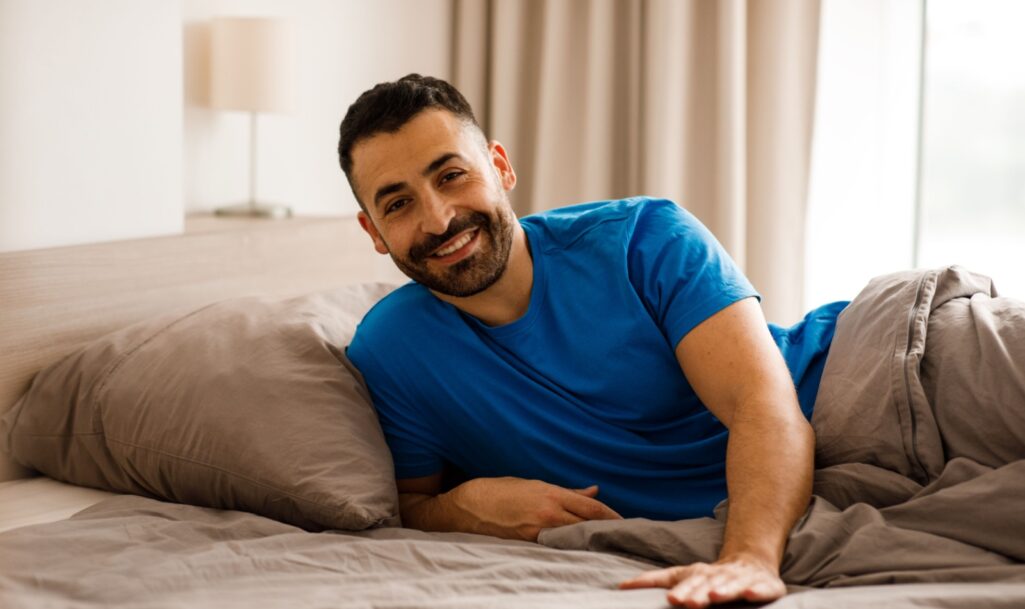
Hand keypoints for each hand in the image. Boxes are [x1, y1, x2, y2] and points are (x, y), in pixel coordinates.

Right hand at [449, 477, 621, 540]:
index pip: (591, 508)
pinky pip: (556, 547)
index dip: (611, 516)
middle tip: (624, 536)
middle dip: (606, 531)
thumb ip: (566, 491)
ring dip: (591, 540)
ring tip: (606, 543)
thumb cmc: (498, 491)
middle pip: (587, 525)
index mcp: (550, 495)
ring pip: (574, 538)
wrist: (466, 507)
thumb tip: (593, 491)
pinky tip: (579, 551)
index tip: (625, 522)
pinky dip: (570, 547)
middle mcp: (547, 514)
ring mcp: (538, 532)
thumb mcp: (532, 484)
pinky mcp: (528, 545)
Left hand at [618, 553, 785, 607]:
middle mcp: (720, 576)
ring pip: (732, 585)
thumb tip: (620, 586)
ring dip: (724, 590)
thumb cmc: (709, 576)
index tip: (672, 599)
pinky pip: (762, 589)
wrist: (751, 563)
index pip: (689, 583)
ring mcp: (742, 580)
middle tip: (689, 602)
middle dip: (699, 593)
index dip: (682, 590)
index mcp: (699, 574)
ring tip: (715, 596)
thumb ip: (654, 580)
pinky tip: (751, 595)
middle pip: (708, 584)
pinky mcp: (765, 585)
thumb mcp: (681, 575)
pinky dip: (757, 590)